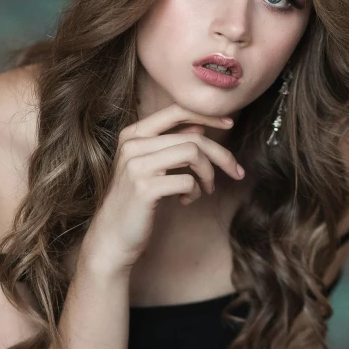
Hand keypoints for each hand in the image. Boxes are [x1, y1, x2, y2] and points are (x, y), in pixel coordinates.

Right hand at [83, 103, 243, 271]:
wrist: (112, 237)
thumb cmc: (135, 202)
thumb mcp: (150, 168)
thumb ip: (170, 145)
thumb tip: (200, 126)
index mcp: (132, 135)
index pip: (176, 111)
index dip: (207, 115)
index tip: (229, 124)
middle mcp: (132, 145)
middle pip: (192, 137)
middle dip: (221, 155)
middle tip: (236, 171)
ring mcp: (136, 165)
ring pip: (193, 154)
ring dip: (208, 174)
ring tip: (205, 189)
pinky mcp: (144, 188)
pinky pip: (188, 181)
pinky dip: (195, 192)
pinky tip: (185, 201)